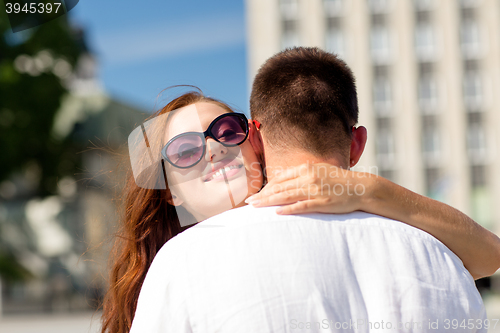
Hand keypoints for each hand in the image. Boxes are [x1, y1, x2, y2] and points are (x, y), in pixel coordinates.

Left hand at [245, 163, 375, 214]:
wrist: (361, 187)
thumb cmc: (339, 181)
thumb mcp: (319, 171)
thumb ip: (303, 175)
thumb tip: (285, 183)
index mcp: (307, 168)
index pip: (281, 178)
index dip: (267, 187)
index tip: (257, 194)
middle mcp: (309, 177)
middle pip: (280, 187)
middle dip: (263, 195)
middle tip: (249, 202)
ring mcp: (315, 189)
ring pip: (286, 196)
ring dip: (269, 201)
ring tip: (256, 206)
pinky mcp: (322, 201)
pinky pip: (302, 206)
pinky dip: (288, 209)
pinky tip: (277, 212)